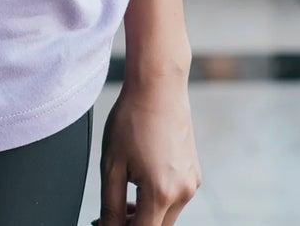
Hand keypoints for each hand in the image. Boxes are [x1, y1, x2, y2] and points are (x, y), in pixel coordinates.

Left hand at [95, 74, 201, 225]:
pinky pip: (176, 198)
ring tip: (124, 198)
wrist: (158, 87)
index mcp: (161, 193)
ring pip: (167, 215)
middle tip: (111, 215)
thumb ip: (110, 205)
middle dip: (134, 224)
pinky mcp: (195, 174)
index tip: (104, 224)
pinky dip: (159, 198)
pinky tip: (142, 180)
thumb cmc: (132, 119)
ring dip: (147, 213)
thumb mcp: (111, 164)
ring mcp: (192, 183)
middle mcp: (183, 193)